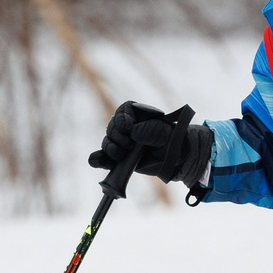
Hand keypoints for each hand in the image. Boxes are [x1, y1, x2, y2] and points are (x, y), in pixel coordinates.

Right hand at [89, 101, 204, 184]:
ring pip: (107, 143)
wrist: (176, 158)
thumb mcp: (164, 132)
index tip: (128, 128)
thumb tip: (132, 133)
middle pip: (112, 128)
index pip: (122, 111)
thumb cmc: (171, 139)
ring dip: (110, 149)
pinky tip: (97, 161)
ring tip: (121, 154)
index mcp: (136, 115)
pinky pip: (103, 158)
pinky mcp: (119, 159)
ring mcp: (121, 143)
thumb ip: (149, 130)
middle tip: (130, 145)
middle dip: (117, 137)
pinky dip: (98, 159)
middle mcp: (126, 128)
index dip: (122, 119)